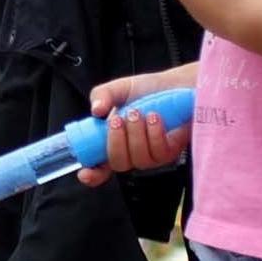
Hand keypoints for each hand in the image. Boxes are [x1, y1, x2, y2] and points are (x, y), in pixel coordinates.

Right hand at [78, 62, 199, 186]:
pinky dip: (154, 133)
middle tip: (118, 119)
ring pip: (139, 159)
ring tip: (138, 112)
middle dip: (116, 142)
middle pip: (118, 164)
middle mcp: (131, 153)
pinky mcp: (169, 153)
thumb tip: (96, 110)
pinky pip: (158, 152)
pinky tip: (154, 117)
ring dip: (136, 134)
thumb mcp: (119, 89)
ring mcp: (150, 156)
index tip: (85, 172)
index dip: (91, 174)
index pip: (99, 167)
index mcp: (113, 142)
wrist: (175, 86)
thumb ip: (102, 95)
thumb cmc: (147, 90)